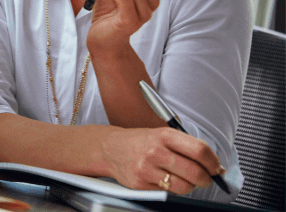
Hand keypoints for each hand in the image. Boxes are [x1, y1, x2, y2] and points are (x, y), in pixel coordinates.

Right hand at [102, 127, 223, 193]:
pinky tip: (167, 180)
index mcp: (164, 135)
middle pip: (195, 171)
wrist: (111, 148)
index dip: (213, 162)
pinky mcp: (142, 184)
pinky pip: (169, 193)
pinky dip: (173, 189)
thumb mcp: (162, 134)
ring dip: (191, 186)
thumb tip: (214, 166)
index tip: (216, 167)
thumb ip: (187, 146)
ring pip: (185, 186)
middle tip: (206, 178)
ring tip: (186, 180)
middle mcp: (156, 151)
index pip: (200, 150)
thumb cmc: (140, 141)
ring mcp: (148, 168)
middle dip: (206, 179)